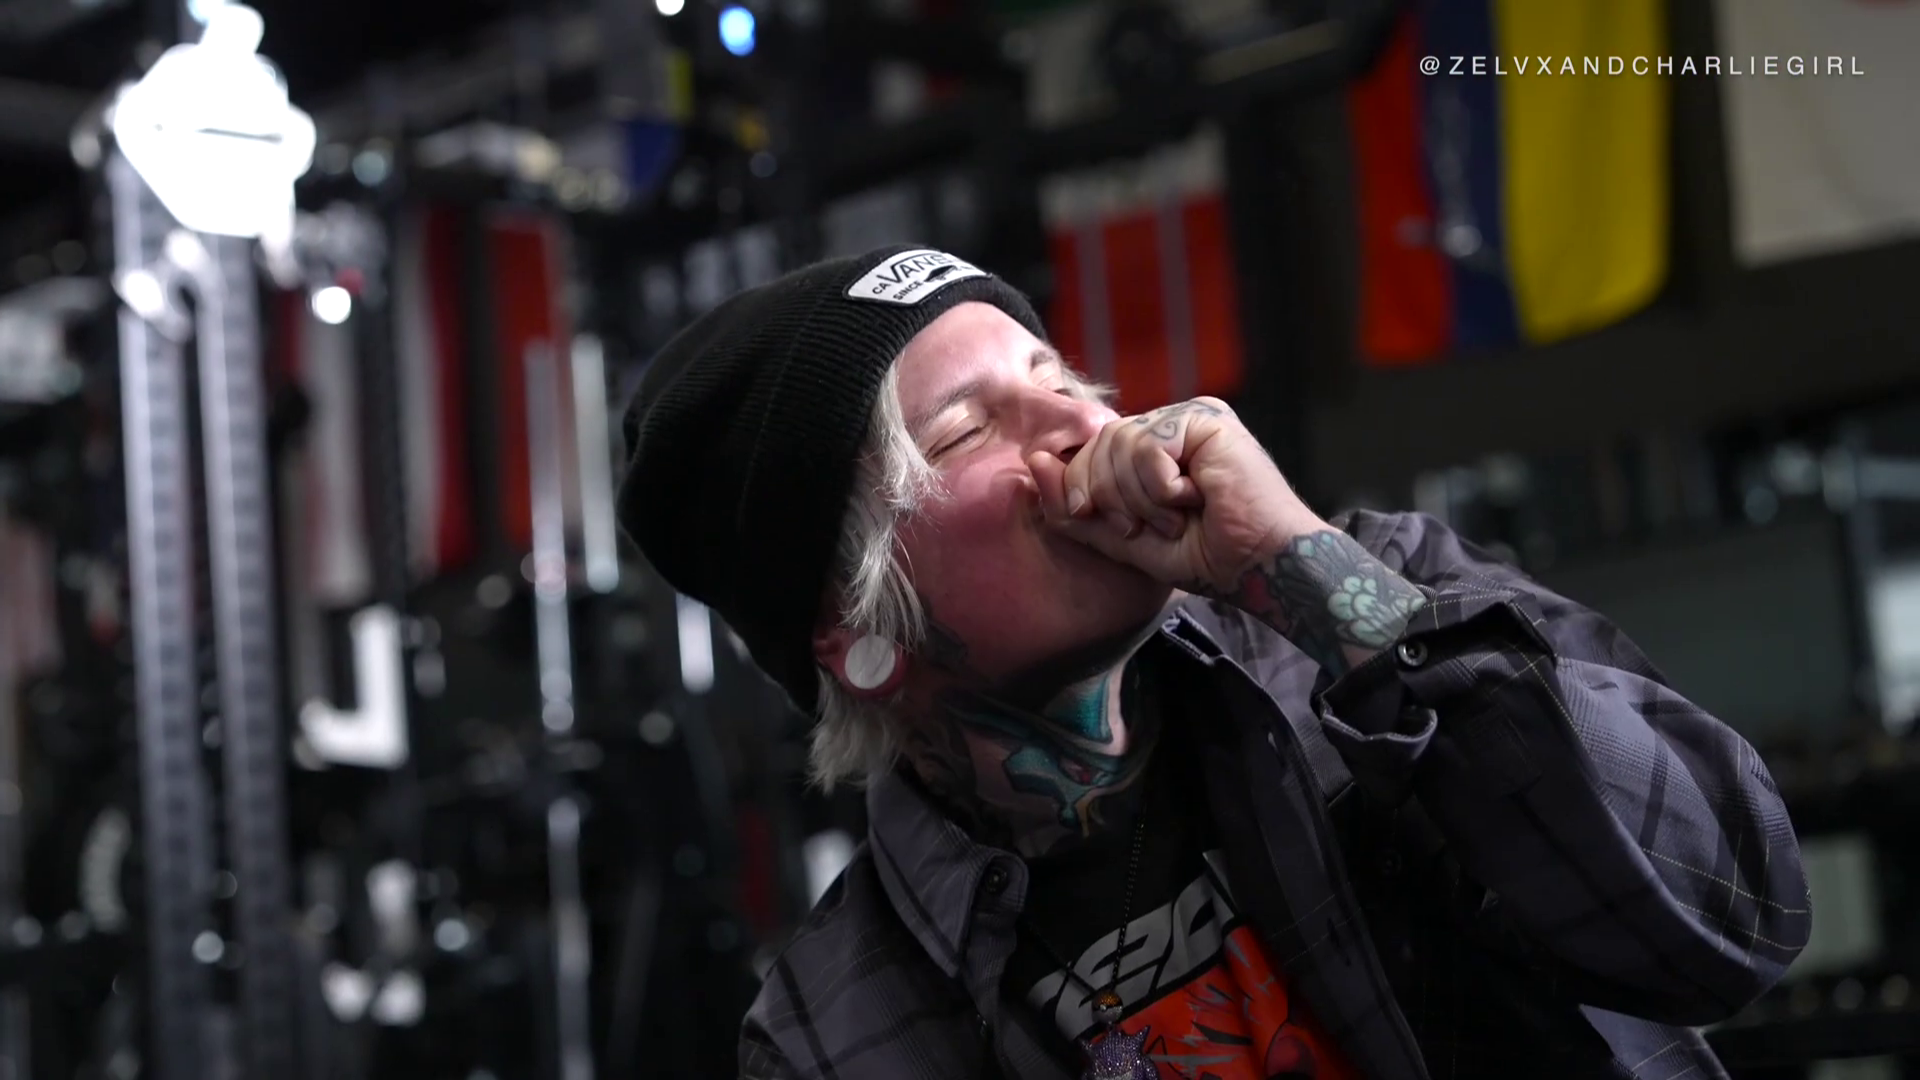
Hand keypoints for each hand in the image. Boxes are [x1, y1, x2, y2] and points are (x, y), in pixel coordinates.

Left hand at [1027, 398, 1322, 593]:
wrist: (1262, 567)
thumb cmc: (1207, 556)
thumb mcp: (1125, 539)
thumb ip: (1076, 508)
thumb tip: (1032, 462)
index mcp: (1152, 448)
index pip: (1089, 451)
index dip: (1083, 489)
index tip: (1123, 528)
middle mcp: (1170, 426)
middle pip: (1098, 444)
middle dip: (1111, 497)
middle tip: (1152, 525)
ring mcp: (1189, 418)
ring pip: (1118, 443)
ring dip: (1140, 498)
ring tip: (1178, 515)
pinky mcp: (1207, 419)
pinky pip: (1148, 445)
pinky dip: (1161, 487)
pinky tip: (1195, 498)